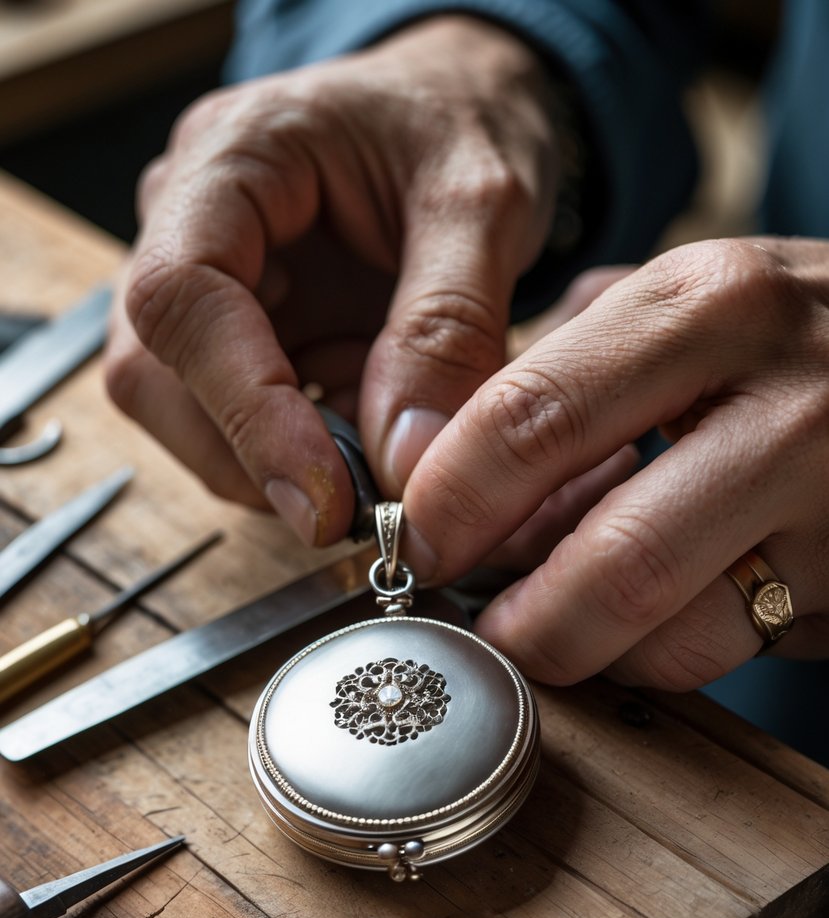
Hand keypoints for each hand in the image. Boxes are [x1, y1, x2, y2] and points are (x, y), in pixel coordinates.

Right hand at [105, 16, 558, 544]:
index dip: (244, 411)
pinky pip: (236, 429)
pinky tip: (365, 433)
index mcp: (228, 158)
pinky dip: (301, 459)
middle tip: (364, 505)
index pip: (180, 298)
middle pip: (155, 376)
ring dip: (277, 468)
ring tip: (379, 454)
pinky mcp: (233, 342)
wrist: (458, 112)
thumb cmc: (462, 123)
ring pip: (184, 417)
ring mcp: (202, 290)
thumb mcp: (483, 201)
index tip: (324, 494)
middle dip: (255, 458)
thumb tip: (402, 460)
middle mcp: (185, 224)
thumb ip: (448, 324)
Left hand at [402, 237, 828, 689]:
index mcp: (712, 306)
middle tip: (482, 626)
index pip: (532, 420)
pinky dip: (668, 653)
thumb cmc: (803, 334)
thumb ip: (569, 369)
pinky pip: (739, 653)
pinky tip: (655, 615)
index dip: (448, 503)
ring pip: (680, 638)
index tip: (411, 543)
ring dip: (595, 650)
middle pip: (612, 562)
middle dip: (520, 621)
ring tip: (564, 623)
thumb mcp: (694, 301)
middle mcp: (791, 404)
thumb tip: (443, 459)